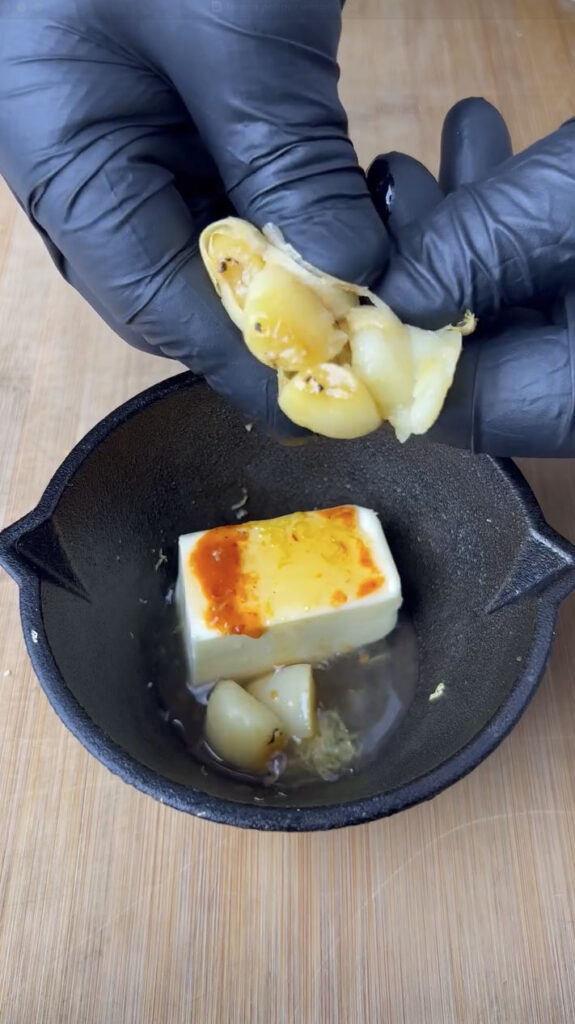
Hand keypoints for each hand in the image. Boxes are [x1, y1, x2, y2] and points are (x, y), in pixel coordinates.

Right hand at [0, 0, 386, 437]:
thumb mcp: (231, 27)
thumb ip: (284, 156)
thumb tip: (351, 272)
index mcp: (60, 153)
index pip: (150, 301)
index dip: (240, 358)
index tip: (321, 396)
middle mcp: (82, 160)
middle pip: (179, 284)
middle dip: (274, 315)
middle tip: (360, 338)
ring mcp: (124, 132)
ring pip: (212, 241)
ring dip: (295, 262)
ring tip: (372, 270)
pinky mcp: (171, 104)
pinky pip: (231, 186)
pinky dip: (294, 204)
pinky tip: (350, 207)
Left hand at [368, 98, 574, 456]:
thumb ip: (480, 252)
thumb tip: (390, 298)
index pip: (457, 412)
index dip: (382, 358)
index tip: (331, 298)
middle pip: (476, 359)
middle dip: (419, 273)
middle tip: (379, 193)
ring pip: (511, 312)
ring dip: (461, 230)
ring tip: (422, 151)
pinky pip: (553, 281)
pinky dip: (516, 222)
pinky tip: (483, 144)